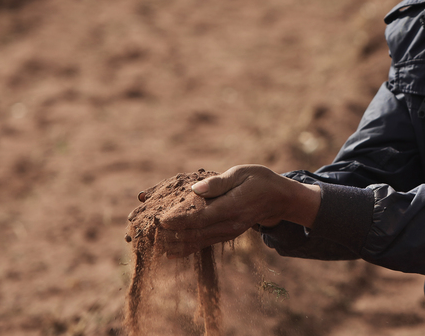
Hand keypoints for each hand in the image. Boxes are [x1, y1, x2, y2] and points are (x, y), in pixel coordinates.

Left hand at [134, 165, 320, 258]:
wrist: (278, 199)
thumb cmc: (259, 180)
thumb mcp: (242, 172)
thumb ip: (219, 182)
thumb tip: (196, 189)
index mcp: (233, 207)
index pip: (202, 217)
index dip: (179, 220)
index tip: (160, 219)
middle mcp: (230, 224)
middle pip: (196, 233)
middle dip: (170, 233)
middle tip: (146, 232)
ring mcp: (228, 232)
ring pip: (197, 242)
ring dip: (174, 243)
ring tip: (151, 243)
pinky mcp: (225, 235)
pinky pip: (203, 244)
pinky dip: (185, 248)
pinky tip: (169, 252)